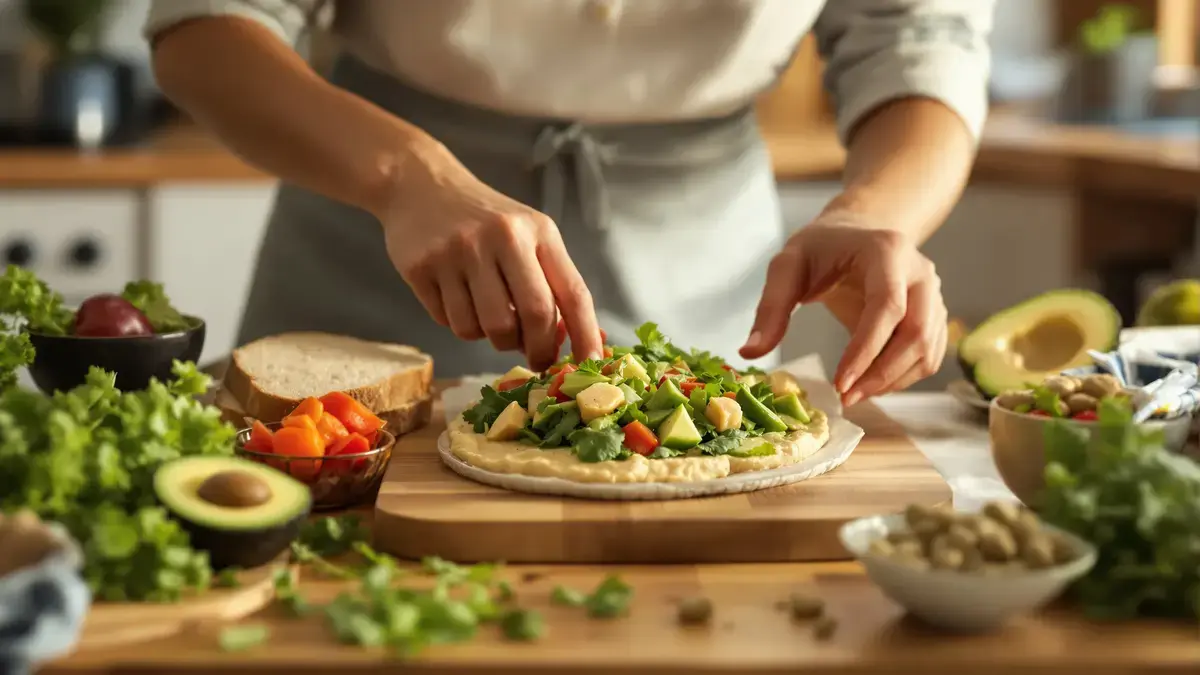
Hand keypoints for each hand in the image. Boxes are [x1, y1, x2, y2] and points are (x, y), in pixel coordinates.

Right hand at [378, 140, 602, 369]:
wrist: (421, 186)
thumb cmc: (486, 220)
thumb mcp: (528, 235)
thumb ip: (552, 282)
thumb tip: (576, 341)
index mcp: (537, 231)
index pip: (573, 292)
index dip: (585, 335)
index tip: (590, 364)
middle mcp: (500, 237)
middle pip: (532, 317)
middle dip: (538, 349)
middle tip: (535, 358)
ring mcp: (458, 252)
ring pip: (487, 329)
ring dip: (493, 337)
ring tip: (489, 314)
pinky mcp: (421, 268)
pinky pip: (451, 323)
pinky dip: (460, 324)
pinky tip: (458, 298)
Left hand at [739, 213, 947, 406]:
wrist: (856, 231)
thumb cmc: (821, 247)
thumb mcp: (788, 266)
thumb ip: (771, 307)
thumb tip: (750, 353)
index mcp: (887, 252)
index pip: (888, 306)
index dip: (866, 348)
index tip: (840, 382)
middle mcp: (920, 273)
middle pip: (915, 333)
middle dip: (881, 373)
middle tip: (845, 398)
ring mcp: (933, 295)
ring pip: (926, 349)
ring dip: (892, 381)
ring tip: (852, 395)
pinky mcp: (934, 315)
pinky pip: (929, 355)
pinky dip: (902, 378)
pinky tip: (869, 384)